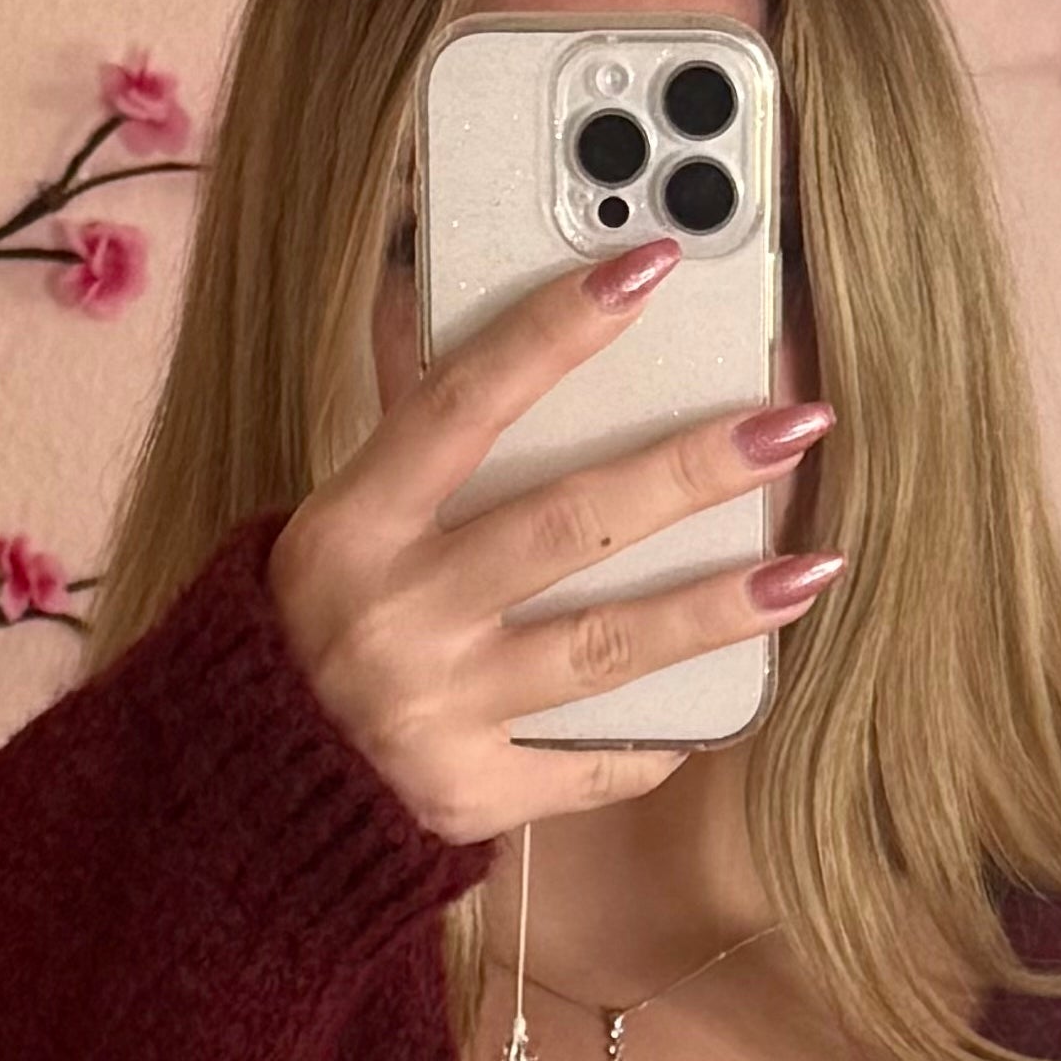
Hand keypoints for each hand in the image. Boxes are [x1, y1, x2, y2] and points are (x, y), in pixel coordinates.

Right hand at [265, 230, 846, 845]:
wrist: (249, 787)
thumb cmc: (314, 621)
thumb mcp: (336, 518)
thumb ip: (413, 424)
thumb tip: (446, 284)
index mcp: (356, 524)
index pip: (464, 404)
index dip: (556, 330)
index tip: (653, 267)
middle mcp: (398, 614)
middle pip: (565, 525)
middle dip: (686, 471)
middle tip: (791, 425)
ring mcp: (439, 711)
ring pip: (604, 648)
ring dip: (717, 607)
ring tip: (811, 567)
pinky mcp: (471, 793)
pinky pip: (590, 761)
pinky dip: (660, 734)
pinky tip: (734, 695)